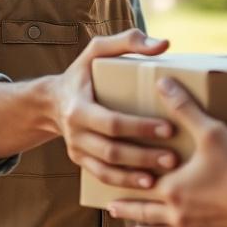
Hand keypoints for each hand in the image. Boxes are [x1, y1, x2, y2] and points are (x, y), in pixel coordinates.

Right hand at [48, 29, 177, 189]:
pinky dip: (123, 183)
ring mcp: (77, 150)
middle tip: (173, 157)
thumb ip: (128, 41)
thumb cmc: (83, 73)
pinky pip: (102, 177)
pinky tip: (146, 186)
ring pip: (106, 170)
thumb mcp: (98, 49)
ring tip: (162, 177)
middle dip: (143, 156)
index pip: (112, 122)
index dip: (139, 127)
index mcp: (78, 107)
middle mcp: (75, 132)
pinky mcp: (81, 161)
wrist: (52, 101)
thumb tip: (163, 45)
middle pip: (111, 150)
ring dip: (134, 176)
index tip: (169, 128)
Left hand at [108, 77, 226, 226]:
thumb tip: (163, 83)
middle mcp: (177, 215)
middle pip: (144, 213)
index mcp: (172, 188)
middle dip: (127, 210)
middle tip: (112, 209)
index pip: (139, 186)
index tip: (108, 188)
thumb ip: (185, 108)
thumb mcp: (212, 132)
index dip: (123, 186)